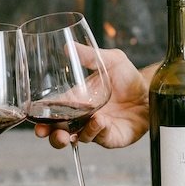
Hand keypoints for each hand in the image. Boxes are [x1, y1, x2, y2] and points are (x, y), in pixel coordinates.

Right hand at [33, 47, 148, 149]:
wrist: (150, 90)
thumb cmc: (128, 76)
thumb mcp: (110, 60)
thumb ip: (89, 56)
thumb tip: (68, 46)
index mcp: (77, 100)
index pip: (54, 111)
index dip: (42, 117)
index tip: (34, 119)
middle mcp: (84, 117)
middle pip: (60, 131)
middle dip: (51, 134)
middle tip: (44, 132)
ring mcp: (97, 128)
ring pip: (77, 138)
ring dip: (71, 135)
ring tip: (70, 131)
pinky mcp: (112, 137)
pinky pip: (100, 138)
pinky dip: (96, 131)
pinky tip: (99, 121)